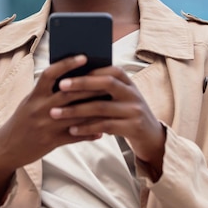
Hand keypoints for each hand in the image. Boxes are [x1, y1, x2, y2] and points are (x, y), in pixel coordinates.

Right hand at [0, 55, 108, 205]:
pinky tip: (102, 131)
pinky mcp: (51, 141)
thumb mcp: (30, 102)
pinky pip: (75, 136)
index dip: (67, 64)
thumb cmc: (22, 121)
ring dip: (94, 109)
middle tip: (108, 79)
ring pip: (76, 115)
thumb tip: (72, 78)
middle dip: (90, 86)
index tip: (83, 57)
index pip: (50, 74)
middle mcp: (40, 108)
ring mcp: (46, 125)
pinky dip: (89, 133)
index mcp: (34, 95)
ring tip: (110, 104)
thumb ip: (47, 91)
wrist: (6, 148)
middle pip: (69, 93)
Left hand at [49, 64, 165, 178]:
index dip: (90, 70)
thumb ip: (102, 89)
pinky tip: (72, 129)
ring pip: (102, 107)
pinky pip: (105, 126)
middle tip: (60, 87)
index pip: (110, 70)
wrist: (151, 137)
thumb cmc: (126, 114)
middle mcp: (133, 93)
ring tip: (56, 113)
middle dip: (81, 84)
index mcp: (128, 82)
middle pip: (106, 84)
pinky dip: (86, 127)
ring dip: (76, 110)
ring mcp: (135, 111)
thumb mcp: (119, 98)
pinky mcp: (133, 128)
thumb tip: (70, 79)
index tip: (69, 72)